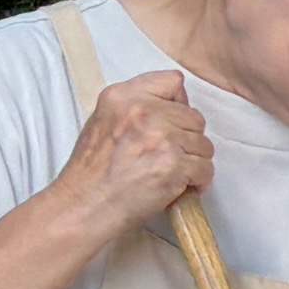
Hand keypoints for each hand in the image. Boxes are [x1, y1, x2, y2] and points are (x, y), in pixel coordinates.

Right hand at [55, 70, 211, 238]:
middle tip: (169, 157)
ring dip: (194, 162)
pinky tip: (180, 187)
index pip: (172, 81)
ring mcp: (161, 137)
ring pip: (204, 144)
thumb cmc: (91, 173)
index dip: (177, 105)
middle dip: (187, 139)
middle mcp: (143, 111)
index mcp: (123, 96)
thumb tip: (175, 106)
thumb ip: (135, 107)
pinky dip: (198, 181)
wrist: (83, 207)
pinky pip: (205, 168)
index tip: (169, 124)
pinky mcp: (173, 165)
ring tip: (172, 174)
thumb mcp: (102, 121)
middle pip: (194, 117)